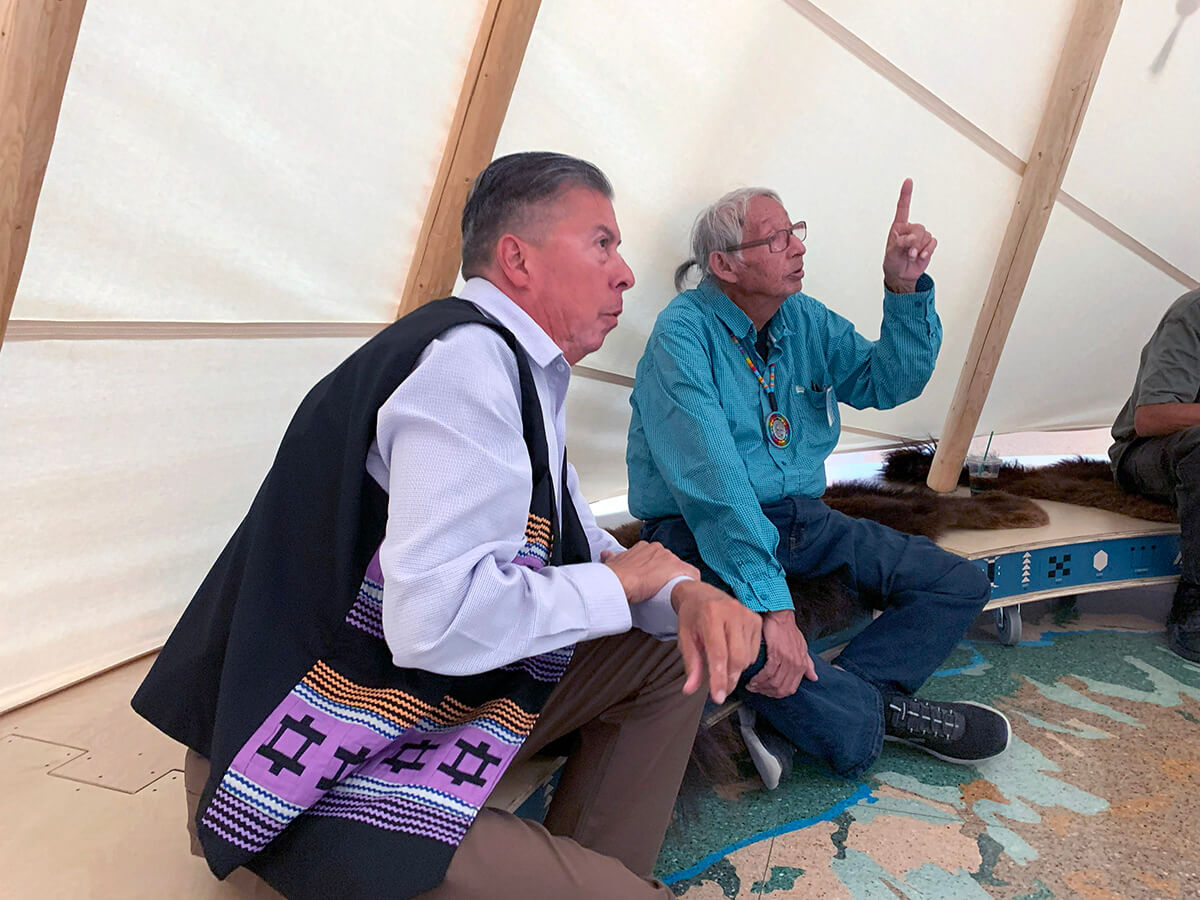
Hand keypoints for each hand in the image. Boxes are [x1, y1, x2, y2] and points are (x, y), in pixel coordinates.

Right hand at [601, 542, 699, 603]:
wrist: (619, 581)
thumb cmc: (615, 574)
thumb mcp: (612, 562)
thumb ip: (612, 557)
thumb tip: (606, 554)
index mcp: (645, 547)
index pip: (657, 556)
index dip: (656, 568)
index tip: (653, 578)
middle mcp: (658, 549)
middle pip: (669, 561)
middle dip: (667, 573)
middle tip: (661, 588)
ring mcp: (669, 558)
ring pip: (680, 568)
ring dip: (677, 578)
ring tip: (672, 592)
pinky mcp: (679, 568)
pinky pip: (692, 573)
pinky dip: (691, 581)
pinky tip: (688, 590)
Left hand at [671, 580, 761, 703]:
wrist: (701, 593)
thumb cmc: (692, 617)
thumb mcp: (685, 638)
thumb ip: (691, 664)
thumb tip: (690, 690)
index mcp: (711, 615)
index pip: (718, 654)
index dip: (719, 679)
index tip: (718, 698)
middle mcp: (733, 612)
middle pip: (737, 658)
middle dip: (729, 679)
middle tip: (720, 691)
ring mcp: (747, 615)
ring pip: (747, 658)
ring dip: (735, 670)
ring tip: (721, 664)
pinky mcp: (757, 619)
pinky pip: (754, 652)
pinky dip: (744, 660)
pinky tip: (731, 652)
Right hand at [745, 609, 817, 698]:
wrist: (780, 616)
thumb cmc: (788, 630)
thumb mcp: (802, 647)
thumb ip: (807, 663)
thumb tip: (814, 677)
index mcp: (802, 664)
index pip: (790, 688)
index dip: (777, 694)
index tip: (767, 692)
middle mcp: (796, 663)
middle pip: (781, 688)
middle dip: (767, 692)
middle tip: (757, 690)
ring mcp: (787, 659)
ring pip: (774, 682)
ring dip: (761, 686)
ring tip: (752, 685)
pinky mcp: (777, 653)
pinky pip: (768, 672)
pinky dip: (759, 678)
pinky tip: (752, 679)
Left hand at [882, 178, 936, 292]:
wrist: (901, 275)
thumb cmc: (892, 261)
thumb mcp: (891, 253)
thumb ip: (899, 244)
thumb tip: (911, 238)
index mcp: (898, 227)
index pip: (903, 208)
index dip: (906, 194)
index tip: (908, 181)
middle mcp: (910, 229)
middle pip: (919, 227)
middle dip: (914, 242)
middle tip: (908, 253)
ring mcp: (920, 237)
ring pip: (926, 235)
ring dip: (920, 248)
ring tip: (911, 256)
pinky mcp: (928, 245)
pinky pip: (933, 242)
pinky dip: (928, 250)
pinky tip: (921, 257)